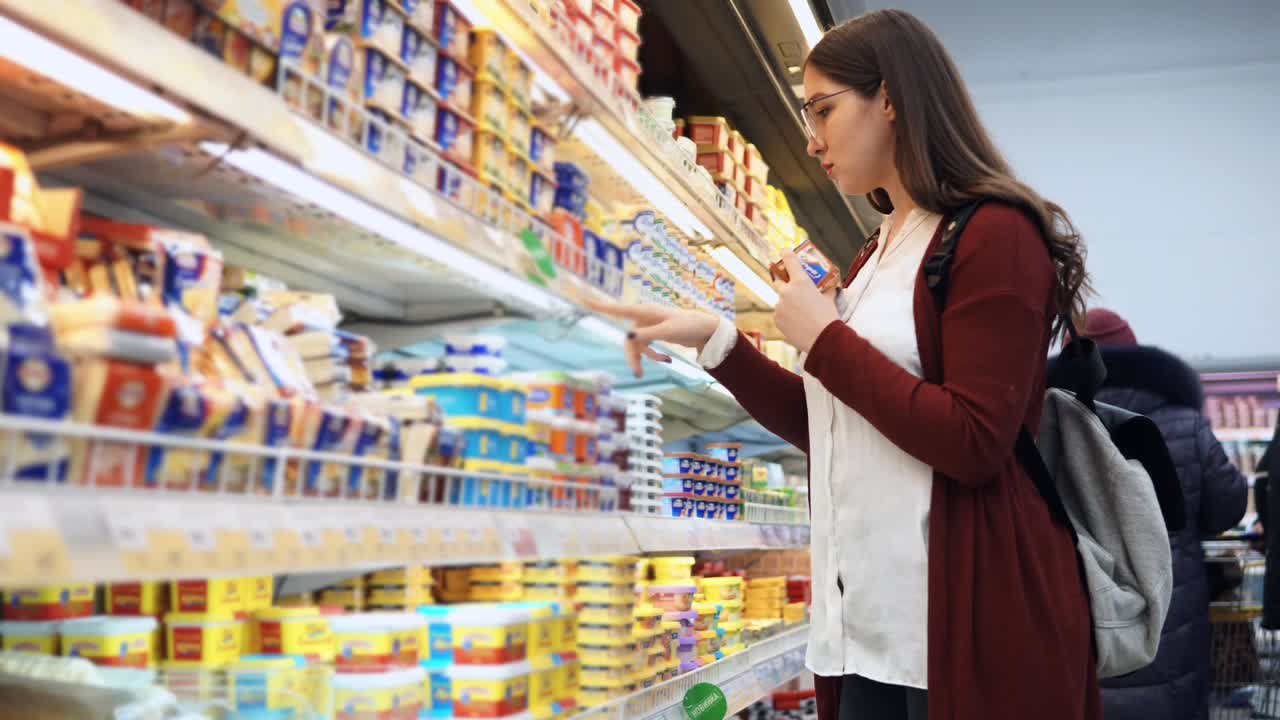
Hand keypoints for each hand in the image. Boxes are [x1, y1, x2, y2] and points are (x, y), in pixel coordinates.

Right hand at [585, 297, 720, 377]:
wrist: (705, 329)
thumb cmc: (688, 325)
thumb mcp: (669, 331)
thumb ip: (648, 334)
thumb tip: (628, 336)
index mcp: (644, 311)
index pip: (617, 309)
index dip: (599, 306)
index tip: (581, 299)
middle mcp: (642, 318)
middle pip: (628, 339)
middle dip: (632, 357)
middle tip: (638, 375)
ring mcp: (647, 327)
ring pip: (636, 346)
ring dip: (644, 358)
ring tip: (664, 363)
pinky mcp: (652, 334)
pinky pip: (645, 347)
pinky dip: (653, 355)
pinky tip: (667, 360)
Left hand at [774, 251, 840, 352]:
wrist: (823, 339)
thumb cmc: (828, 317)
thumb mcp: (829, 298)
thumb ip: (825, 289)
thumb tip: (829, 285)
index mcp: (800, 281)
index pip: (789, 259)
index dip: (785, 253)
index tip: (784, 251)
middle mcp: (786, 291)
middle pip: (777, 280)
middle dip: (782, 281)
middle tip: (788, 284)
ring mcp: (779, 305)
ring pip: (780, 300)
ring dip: (787, 303)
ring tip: (800, 313)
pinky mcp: (776, 319)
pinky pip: (780, 314)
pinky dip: (786, 316)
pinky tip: (797, 322)